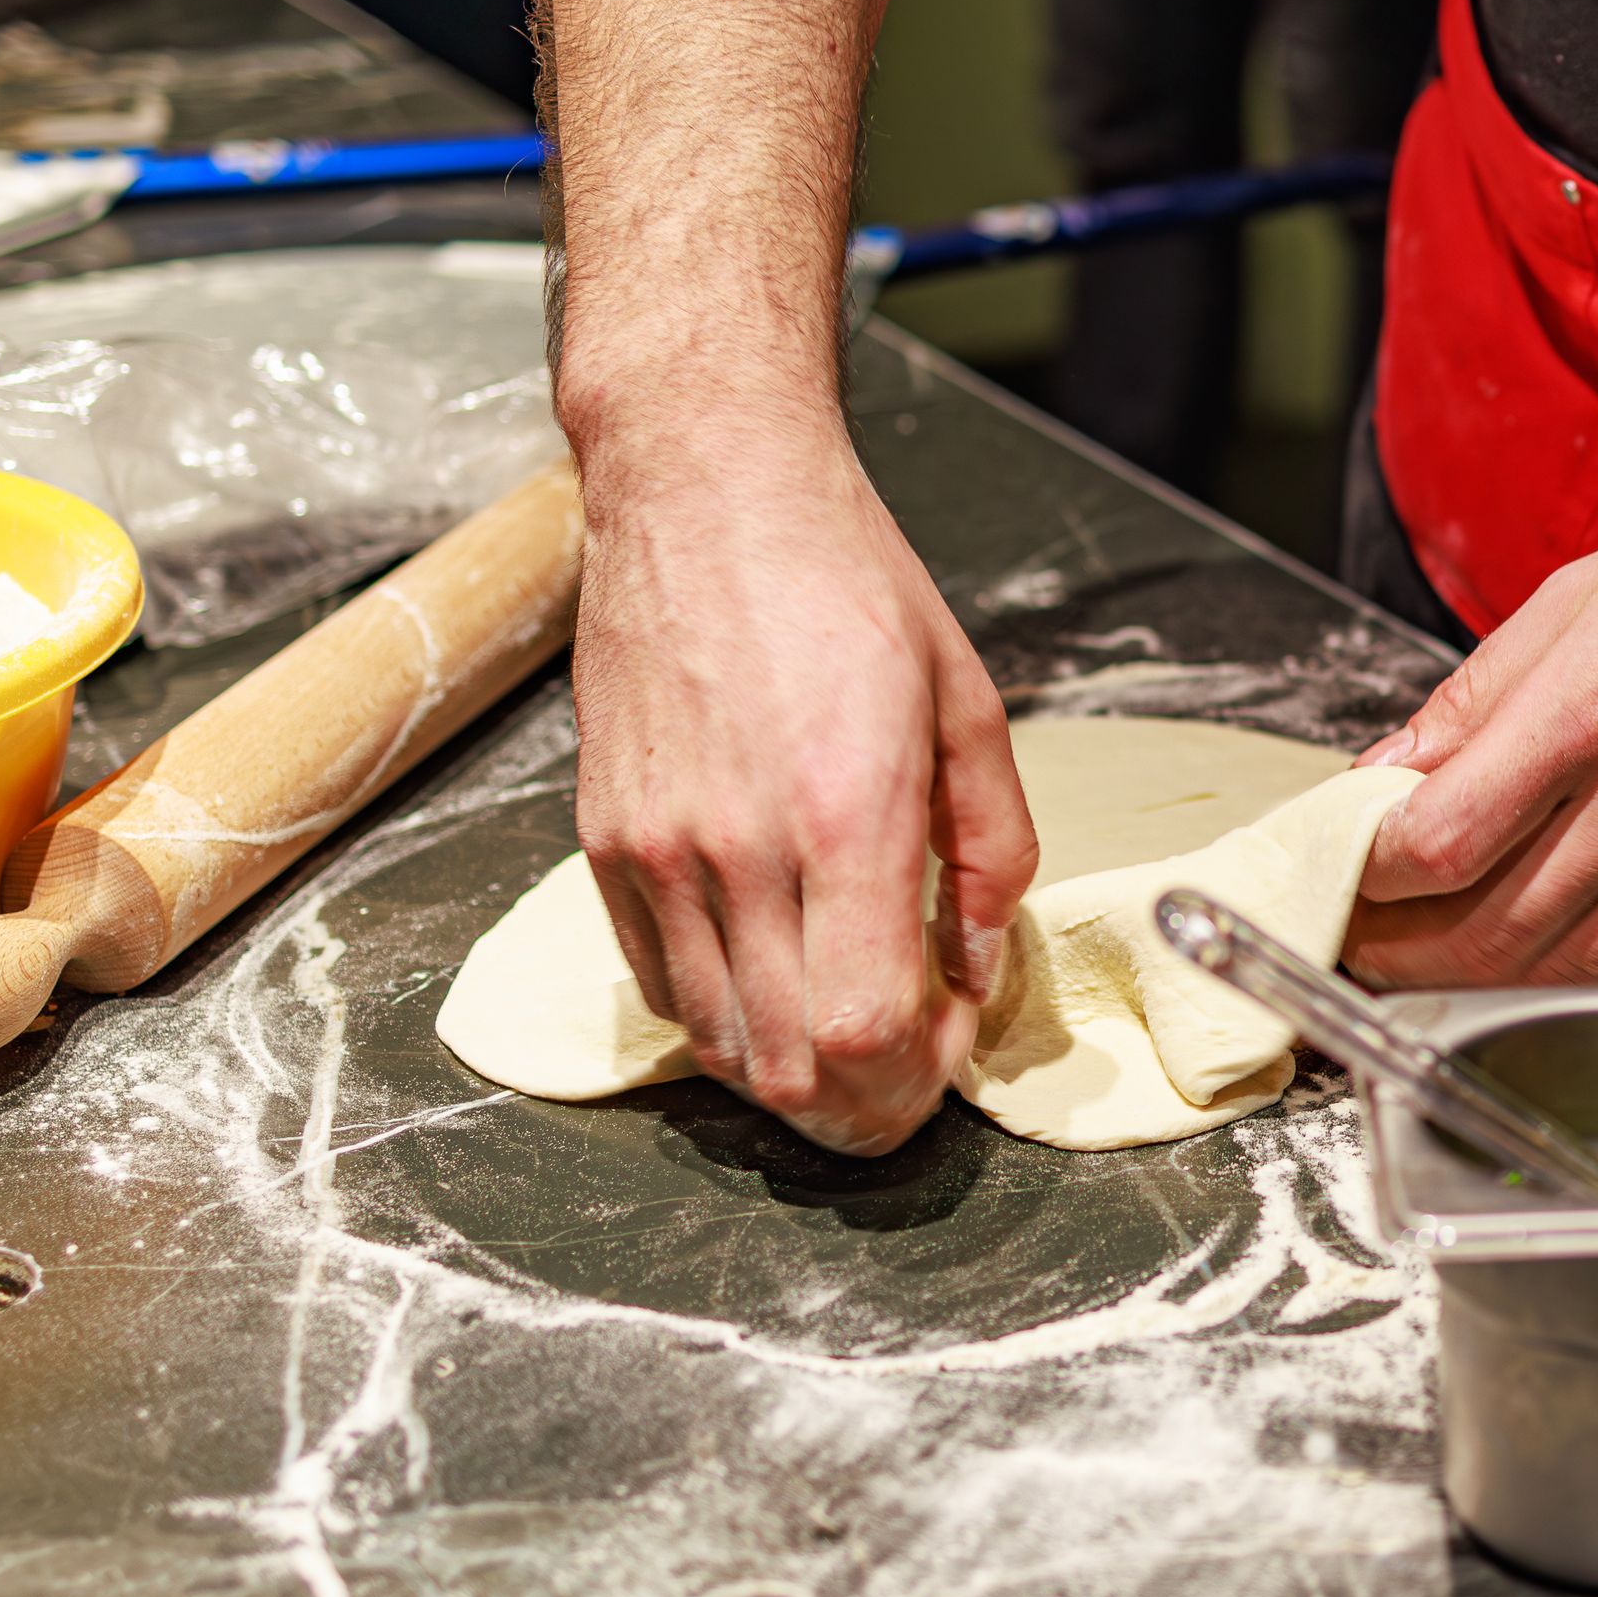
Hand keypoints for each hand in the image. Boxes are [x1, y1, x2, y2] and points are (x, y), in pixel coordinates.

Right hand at [569, 416, 1036, 1153]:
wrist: (705, 491)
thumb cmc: (846, 579)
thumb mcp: (968, 705)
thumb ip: (993, 853)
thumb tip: (980, 967)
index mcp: (845, 813)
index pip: (866, 1031)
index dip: (920, 1076)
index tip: (953, 1038)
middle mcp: (739, 848)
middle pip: (788, 1070)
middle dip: (864, 1105)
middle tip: (910, 1067)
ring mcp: (658, 851)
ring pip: (716, 1046)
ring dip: (791, 1072)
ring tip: (845, 1024)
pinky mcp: (604, 841)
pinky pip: (659, 987)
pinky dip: (723, 1015)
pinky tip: (775, 971)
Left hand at [1343, 478, 1597, 987]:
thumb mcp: (1572, 599)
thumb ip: (1471, 699)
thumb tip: (1386, 769)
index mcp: (1586, 714)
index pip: (1443, 840)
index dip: (1372, 876)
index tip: (1346, 870)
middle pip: (1489, 928)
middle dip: (1402, 950)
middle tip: (1362, 939)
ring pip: (1559, 966)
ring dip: (1474, 977)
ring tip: (1426, 957)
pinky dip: (1567, 972)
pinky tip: (1528, 953)